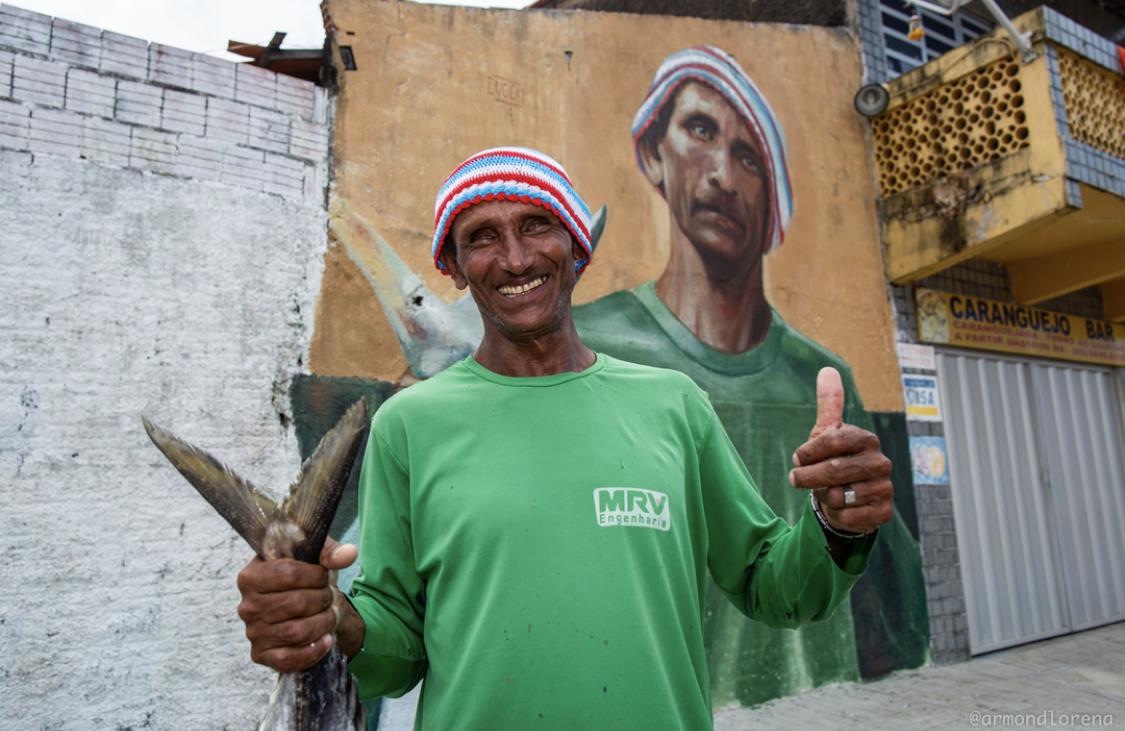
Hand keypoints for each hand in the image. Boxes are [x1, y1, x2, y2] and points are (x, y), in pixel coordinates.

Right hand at [236, 537, 360, 672]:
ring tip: (330, 614)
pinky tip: (326, 639)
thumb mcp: (314, 557)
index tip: (324, 575)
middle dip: (323, 599)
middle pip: (296, 603)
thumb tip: (349, 554)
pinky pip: (289, 659)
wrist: (298, 606)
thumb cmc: (303, 578)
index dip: (316, 575)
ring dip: (324, 622)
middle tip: (329, 596)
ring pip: (297, 631)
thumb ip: (330, 552)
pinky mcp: (261, 655)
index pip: (288, 573)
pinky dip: (314, 651)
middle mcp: (247, 606)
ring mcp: (253, 632)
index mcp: (251, 576)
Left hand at [788, 367, 892, 536]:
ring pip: (838, 496)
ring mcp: (884, 488)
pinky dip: (836, 515)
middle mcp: (880, 462)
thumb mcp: (828, 433)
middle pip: (832, 470)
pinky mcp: (883, 512)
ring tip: (825, 492)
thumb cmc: (835, 462)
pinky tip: (839, 508)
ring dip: (822, 497)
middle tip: (796, 479)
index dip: (808, 452)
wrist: (849, 499)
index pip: (831, 440)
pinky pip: (848, 517)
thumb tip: (828, 369)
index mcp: (866, 439)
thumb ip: (829, 403)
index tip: (797, 458)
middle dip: (807, 477)